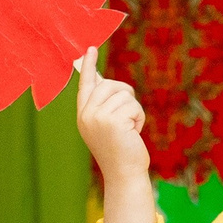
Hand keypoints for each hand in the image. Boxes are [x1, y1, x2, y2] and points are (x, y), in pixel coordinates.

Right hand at [74, 47, 149, 186]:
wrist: (124, 174)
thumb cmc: (120, 151)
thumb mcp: (107, 127)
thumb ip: (105, 106)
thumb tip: (110, 85)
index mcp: (83, 115)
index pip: (86, 85)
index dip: (90, 65)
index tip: (90, 48)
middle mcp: (86, 114)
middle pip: (109, 84)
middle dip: (126, 95)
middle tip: (130, 116)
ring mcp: (97, 117)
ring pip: (124, 94)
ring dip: (134, 110)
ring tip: (130, 129)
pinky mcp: (112, 121)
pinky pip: (133, 105)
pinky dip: (139, 117)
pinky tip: (134, 132)